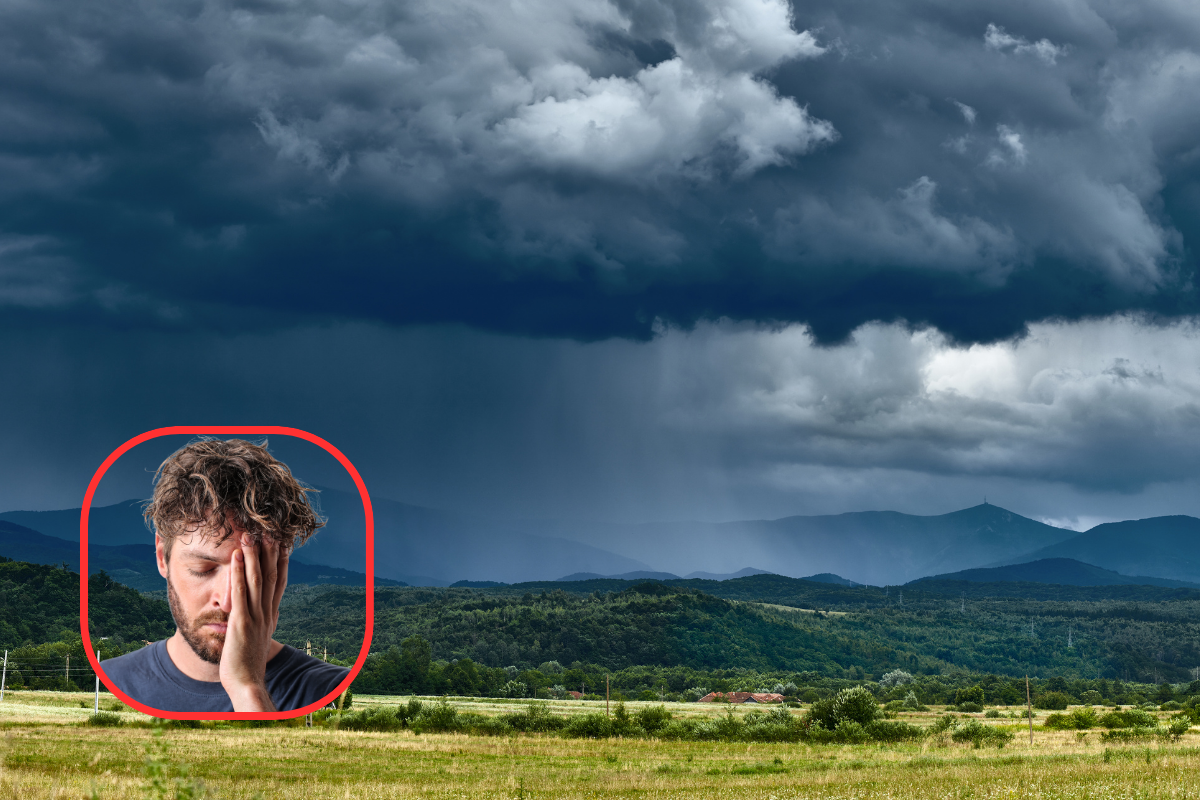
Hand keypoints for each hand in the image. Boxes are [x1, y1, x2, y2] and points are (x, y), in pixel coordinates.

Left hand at [220, 534, 288, 710]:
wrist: (247, 683)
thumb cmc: (247, 664)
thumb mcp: (257, 640)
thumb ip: (258, 625)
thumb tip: (257, 618)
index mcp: (271, 615)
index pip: (279, 583)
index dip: (281, 562)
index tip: (282, 544)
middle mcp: (267, 613)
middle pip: (270, 577)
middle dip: (269, 553)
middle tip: (268, 532)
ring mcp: (255, 617)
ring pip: (256, 580)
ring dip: (253, 557)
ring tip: (250, 537)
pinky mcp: (242, 622)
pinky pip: (240, 592)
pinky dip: (238, 573)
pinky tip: (236, 557)